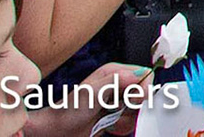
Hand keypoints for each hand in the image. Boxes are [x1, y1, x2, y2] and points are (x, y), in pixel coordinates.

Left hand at [28, 65, 146, 136]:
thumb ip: (115, 81)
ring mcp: (118, 100)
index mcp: (114, 72)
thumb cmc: (69, 111)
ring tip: (110, 120)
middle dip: (134, 107)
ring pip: (140, 110)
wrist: (58, 131)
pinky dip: (124, 127)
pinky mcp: (117, 115)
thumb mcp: (92, 93)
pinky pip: (133, 121)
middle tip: (118, 111)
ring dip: (127, 119)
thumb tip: (138, 74)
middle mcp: (119, 84)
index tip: (133, 101)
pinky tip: (110, 126)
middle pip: (145, 94)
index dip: (144, 89)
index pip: (145, 74)